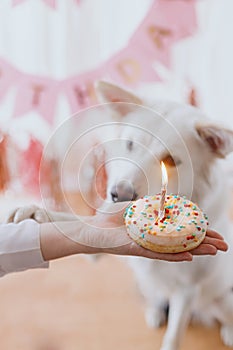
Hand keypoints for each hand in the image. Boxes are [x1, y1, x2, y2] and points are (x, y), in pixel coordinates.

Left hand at [72, 202, 227, 261]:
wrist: (93, 228)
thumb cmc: (111, 218)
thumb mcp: (135, 207)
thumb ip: (151, 205)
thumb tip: (167, 200)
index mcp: (156, 230)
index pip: (183, 232)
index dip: (199, 232)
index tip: (215, 233)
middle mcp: (156, 240)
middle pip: (185, 243)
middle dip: (205, 243)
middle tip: (224, 246)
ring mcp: (149, 246)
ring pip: (177, 250)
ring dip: (196, 250)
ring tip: (214, 251)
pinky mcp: (139, 251)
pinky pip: (160, 254)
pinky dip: (174, 255)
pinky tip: (189, 256)